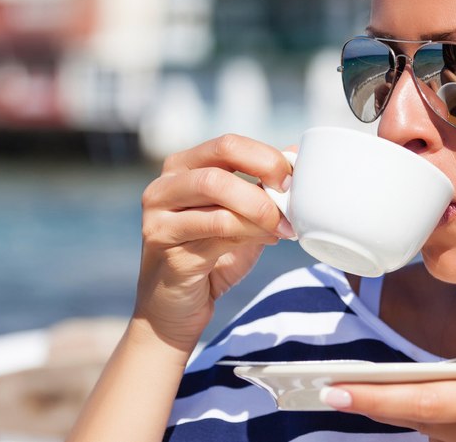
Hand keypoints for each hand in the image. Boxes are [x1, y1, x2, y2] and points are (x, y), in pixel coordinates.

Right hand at [135, 134, 292, 352]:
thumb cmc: (209, 260)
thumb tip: (297, 155)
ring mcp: (158, 217)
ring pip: (215, 196)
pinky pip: (213, 231)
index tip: (292, 179)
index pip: (226, 145)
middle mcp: (163, 187)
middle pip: (218, 168)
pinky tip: (268, 239)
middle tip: (290, 205)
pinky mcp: (163, 247)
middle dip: (262, 183)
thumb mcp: (240, 219)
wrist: (173, 311)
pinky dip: (248, 232)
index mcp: (181, 169)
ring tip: (282, 227)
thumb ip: (260, 189)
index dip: (265, 157)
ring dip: (258, 211)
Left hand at [322, 334, 455, 441]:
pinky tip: (391, 408)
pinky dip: (423, 428)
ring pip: (428, 434)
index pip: (432, 400)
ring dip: (395, 414)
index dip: (382, 397)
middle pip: (419, 420)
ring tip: (355, 390)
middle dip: (371, 406)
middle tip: (327, 392)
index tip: (339, 389)